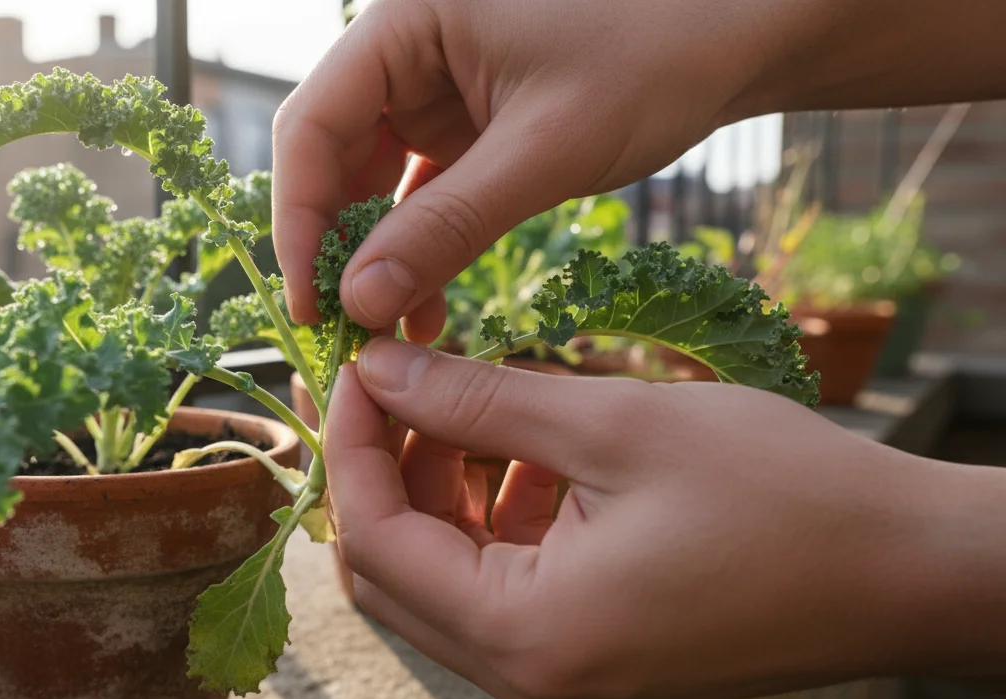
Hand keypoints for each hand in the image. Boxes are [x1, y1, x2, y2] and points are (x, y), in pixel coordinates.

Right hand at [274, 0, 1005, 337]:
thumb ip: (446, 226)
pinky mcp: (466, 121)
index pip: (314, 122)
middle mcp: (407, 49)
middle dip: (332, 242)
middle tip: (338, 328)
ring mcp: (434, 86)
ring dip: (374, 254)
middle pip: (332, 151)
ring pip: (370, 177)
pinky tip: (423, 308)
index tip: (310, 301)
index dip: (299, 217)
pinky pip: (419, 190)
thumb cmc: (653, 59)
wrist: (736, 38)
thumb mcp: (544, 151)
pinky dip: (419, 246)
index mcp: (407, 21)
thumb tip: (357, 302)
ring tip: (382, 332)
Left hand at [323, 337, 1005, 698]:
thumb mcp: (618, 425)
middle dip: (384, 473)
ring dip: (437, 495)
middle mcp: (532, 684)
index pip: (378, 544)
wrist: (910, 571)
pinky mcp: (593, 669)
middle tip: (397, 383)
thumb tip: (384, 368)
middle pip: (395, 578)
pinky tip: (529, 459)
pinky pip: (501, 600)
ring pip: (444, 586)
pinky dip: (491, 526)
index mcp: (531, 637)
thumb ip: (481, 399)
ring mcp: (562, 686)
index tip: (359, 368)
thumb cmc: (784, 496)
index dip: (354, 447)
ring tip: (470, 408)